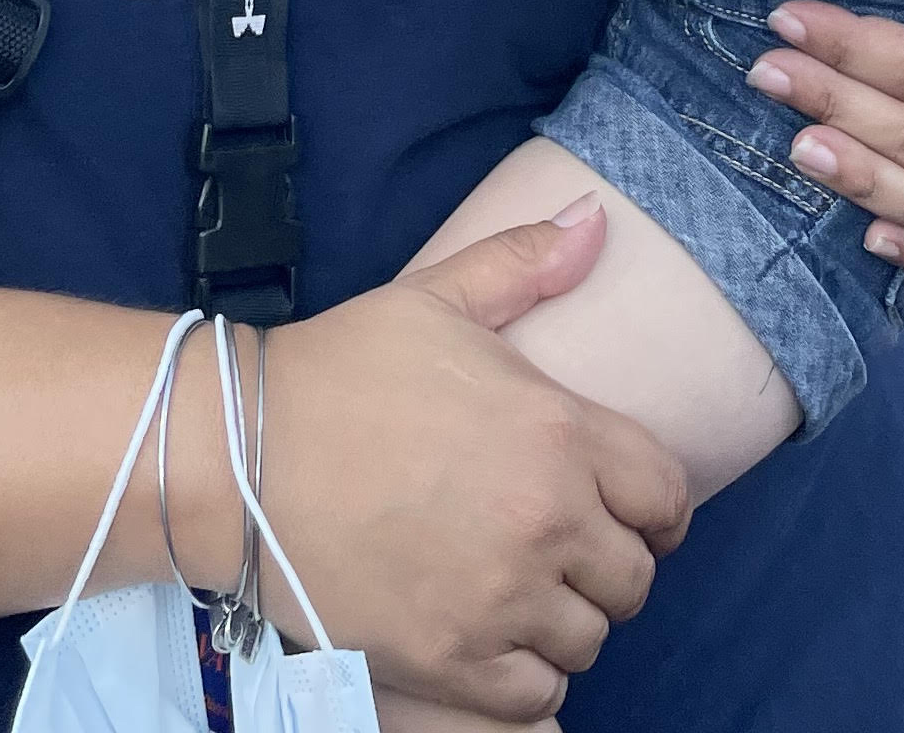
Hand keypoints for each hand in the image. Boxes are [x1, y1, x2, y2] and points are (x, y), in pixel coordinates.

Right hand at [254, 205, 688, 716]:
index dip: (657, 507)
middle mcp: (543, 519)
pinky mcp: (450, 660)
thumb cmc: (338, 370)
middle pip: (633, 576)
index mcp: (555, 430)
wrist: (238, 456)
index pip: (665, 493)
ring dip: (565, 619)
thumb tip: (597, 219)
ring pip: (589, 638)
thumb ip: (523, 261)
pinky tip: (496, 638)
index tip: (633, 511)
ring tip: (524, 591)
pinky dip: (528, 676)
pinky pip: (536, 695)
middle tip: (564, 550)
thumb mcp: (434, 296)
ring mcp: (499, 598)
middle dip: (608, 563)